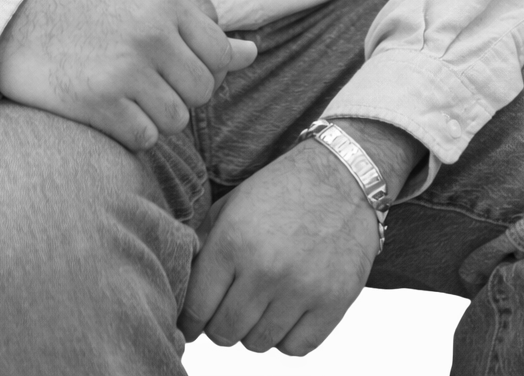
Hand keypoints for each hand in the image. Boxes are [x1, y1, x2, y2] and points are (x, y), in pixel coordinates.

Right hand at [0, 0, 257, 151]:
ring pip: (176, 120)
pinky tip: (105, 110)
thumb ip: (200, 33)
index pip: (219, 57)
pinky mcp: (102, 103)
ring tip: (122, 95)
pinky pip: (144, 138)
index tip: (168, 67)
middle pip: (201, 92)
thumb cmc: (87, 18)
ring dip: (153, 117)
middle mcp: (152, 34)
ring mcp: (127, 70)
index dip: (199, 70)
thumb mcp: (146, 8)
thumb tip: (252, 54)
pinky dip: (129, 132)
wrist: (16, 27)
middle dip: (177, 96)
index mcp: (166, 5)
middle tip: (140, 82)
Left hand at [180, 137, 379, 354]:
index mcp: (234, 240)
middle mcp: (265, 268)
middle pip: (225, 332)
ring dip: (253, 330)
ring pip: (258, 344)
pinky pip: (295, 348)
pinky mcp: (332, 303)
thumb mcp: (233, 203)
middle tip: (226, 311)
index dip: (189, 321)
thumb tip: (181, 286)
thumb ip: (205, 244)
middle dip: (219, 326)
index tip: (190, 325)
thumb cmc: (282, 189)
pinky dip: (286, 337)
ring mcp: (301, 289)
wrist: (343, 175)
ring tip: (259, 305)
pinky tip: (285, 312)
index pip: (197, 306)